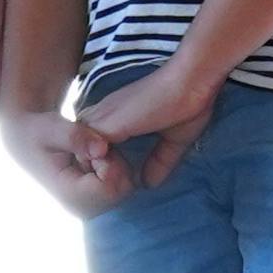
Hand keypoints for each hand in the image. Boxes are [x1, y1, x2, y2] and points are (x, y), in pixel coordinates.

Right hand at [0, 104, 135, 218]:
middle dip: (115, 163)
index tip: (94, 146)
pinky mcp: (96, 201)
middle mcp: (82, 208)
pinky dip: (114, 167)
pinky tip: (95, 158)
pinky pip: (122, 184)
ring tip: (91, 151)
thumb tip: (102, 148)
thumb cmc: (37, 131)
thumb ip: (75, 137)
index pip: (111, 187)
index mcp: (70, 196)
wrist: (26, 139)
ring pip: (126, 186)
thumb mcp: (51, 128)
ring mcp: (90, 207)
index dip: (110, 162)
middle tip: (93, 147)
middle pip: (123, 189)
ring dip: (115, 164)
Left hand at [73, 58, 220, 178]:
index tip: (119, 181)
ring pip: (81, 153)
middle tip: (110, 190)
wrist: (191, 82)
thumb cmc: (187, 104)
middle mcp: (104, 115)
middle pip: (81, 150)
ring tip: (111, 189)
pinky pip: (88, 154)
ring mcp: (103, 119)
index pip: (94, 145)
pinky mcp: (108, 125)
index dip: (103, 165)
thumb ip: (159, 161)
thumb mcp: (173, 140)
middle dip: (93, 171)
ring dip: (94, 172)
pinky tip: (112, 182)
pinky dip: (97, 170)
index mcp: (117, 116)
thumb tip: (149, 184)